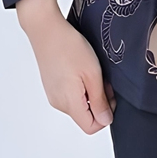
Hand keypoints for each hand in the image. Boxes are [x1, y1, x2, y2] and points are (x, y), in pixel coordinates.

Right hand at [15, 0, 116, 134]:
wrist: (46, 30)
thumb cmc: (69, 47)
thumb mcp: (92, 73)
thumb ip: (99, 100)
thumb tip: (105, 120)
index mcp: (70, 103)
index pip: (91, 127)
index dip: (105, 115)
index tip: (110, 95)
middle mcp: (59, 103)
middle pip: (85, 116)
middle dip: (99, 101)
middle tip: (103, 79)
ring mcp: (53, 94)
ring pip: (79, 104)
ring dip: (90, 92)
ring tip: (92, 71)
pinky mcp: (52, 86)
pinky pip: (70, 95)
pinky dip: (80, 87)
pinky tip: (81, 69)